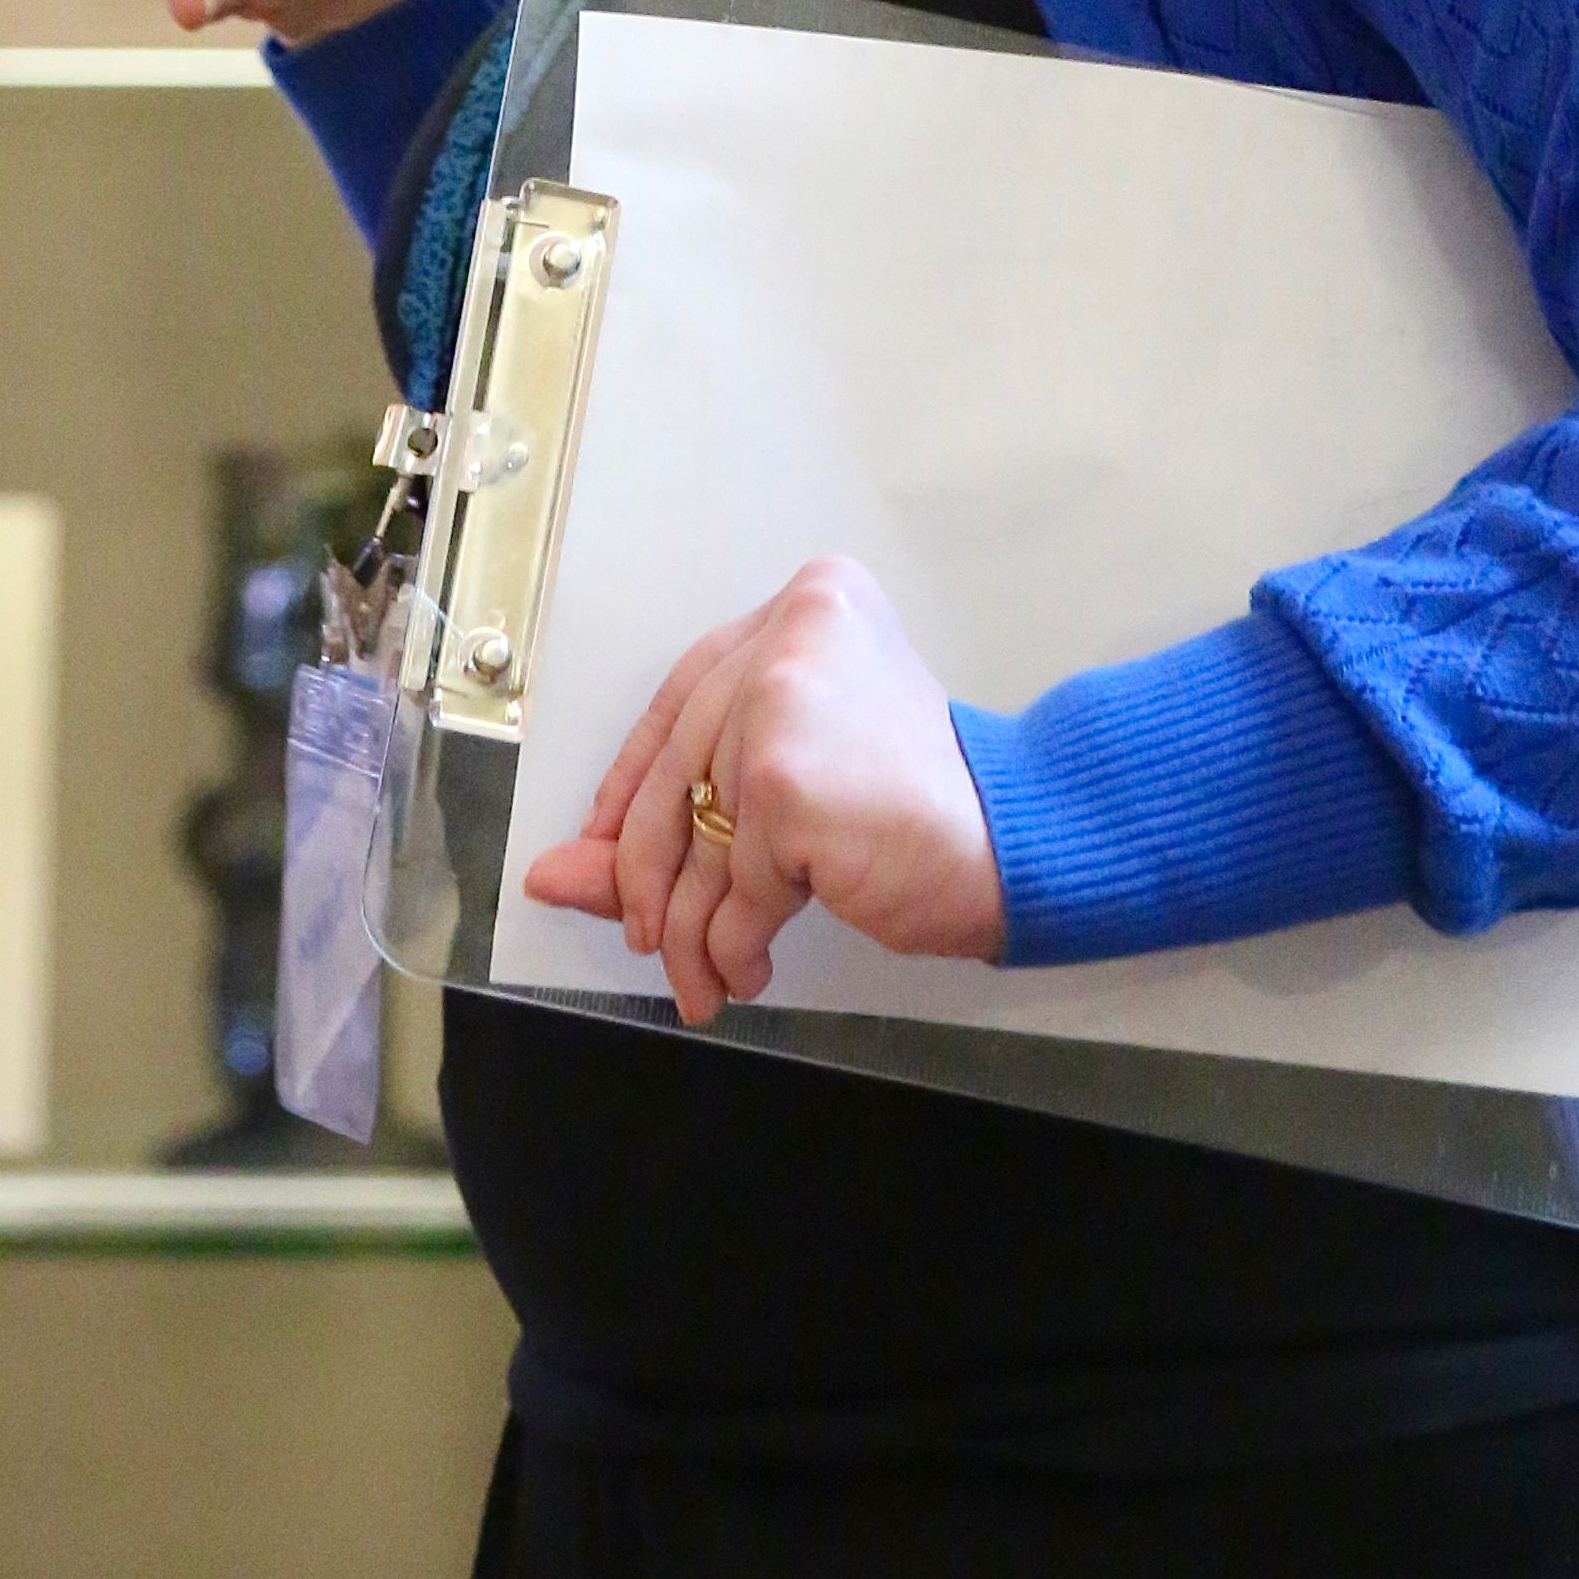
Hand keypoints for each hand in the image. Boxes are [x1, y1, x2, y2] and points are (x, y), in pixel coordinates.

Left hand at [522, 558, 1008, 1029]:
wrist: (1022, 838)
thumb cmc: (928, 802)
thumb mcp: (798, 781)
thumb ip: (682, 812)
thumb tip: (556, 877)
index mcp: (812, 602)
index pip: (683, 696)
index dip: (632, 784)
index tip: (605, 848)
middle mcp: (792, 631)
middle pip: (677, 770)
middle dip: (649, 872)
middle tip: (645, 938)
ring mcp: (784, 701)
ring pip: (697, 836)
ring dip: (690, 927)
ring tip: (705, 976)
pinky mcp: (786, 779)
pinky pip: (734, 886)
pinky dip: (734, 942)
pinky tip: (749, 968)